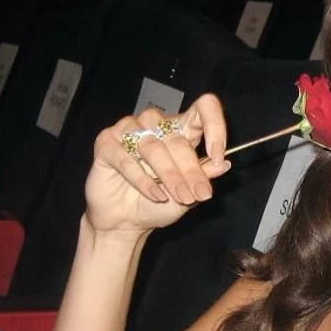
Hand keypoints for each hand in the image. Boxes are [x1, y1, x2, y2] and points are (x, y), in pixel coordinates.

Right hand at [85, 95, 229, 236]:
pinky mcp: (106, 143)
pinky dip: (142, 179)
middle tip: (198, 194)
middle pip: (177, 138)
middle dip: (190, 170)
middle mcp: (155, 124)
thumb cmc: (158, 204)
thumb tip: (224, 164)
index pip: (203, 109)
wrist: (125, 222)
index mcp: (181, 130)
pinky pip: (126, 156)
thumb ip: (203, 177)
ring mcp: (129, 130)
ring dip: (169, 174)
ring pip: (153, 145)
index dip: (215, 127)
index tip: (218, 156)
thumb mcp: (189, 194)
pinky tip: (155, 195)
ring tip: (179, 197)